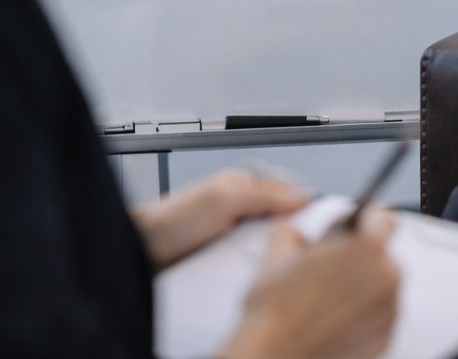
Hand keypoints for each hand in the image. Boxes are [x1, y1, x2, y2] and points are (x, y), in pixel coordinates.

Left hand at [132, 169, 309, 270]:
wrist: (140, 252)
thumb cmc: (171, 220)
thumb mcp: (222, 200)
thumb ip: (262, 195)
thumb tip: (302, 195)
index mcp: (244, 184)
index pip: (290, 191)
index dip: (306, 207)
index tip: (317, 225)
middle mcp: (241, 207)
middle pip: (282, 219)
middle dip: (288, 232)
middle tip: (294, 246)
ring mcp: (234, 233)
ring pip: (268, 242)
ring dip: (271, 252)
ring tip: (273, 259)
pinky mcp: (226, 257)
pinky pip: (252, 261)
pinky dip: (256, 266)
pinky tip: (256, 272)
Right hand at [223, 208, 400, 358]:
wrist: (274, 358)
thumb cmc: (276, 310)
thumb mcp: (276, 254)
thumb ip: (292, 229)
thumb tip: (294, 229)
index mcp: (367, 248)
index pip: (383, 218)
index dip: (364, 221)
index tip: (351, 230)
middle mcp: (387, 277)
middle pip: (381, 254)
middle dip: (358, 257)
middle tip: (326, 268)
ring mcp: (388, 310)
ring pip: (380, 286)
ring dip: (361, 286)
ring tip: (325, 298)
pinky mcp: (385, 338)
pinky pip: (378, 315)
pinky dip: (362, 314)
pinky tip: (333, 319)